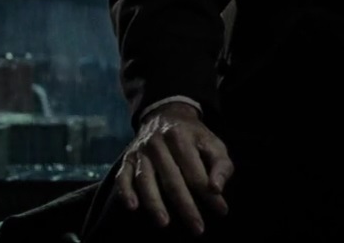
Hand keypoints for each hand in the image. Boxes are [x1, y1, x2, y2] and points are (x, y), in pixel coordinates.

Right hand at [116, 103, 233, 235]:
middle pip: (172, 179)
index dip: (209, 194)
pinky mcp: (127, 158)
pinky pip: (123, 177)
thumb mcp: (213, 143)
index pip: (196, 172)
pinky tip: (133, 207)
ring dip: (154, 203)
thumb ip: (221, 165)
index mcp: (182, 137)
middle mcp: (158, 143)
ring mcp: (140, 151)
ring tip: (164, 223)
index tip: (221, 211)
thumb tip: (217, 189)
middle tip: (197, 228)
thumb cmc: (194, 136)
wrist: (165, 114)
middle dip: (186, 206)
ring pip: (146, 180)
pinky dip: (126, 192)